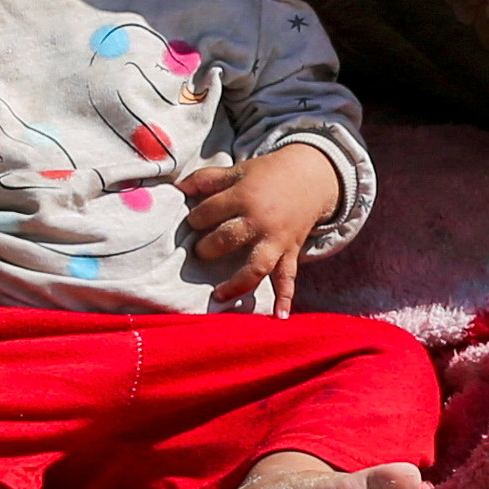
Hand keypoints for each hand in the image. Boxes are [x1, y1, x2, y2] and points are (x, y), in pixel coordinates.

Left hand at [182, 146, 347, 309]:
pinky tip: (279, 317)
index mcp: (243, 196)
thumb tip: (178, 187)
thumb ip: (207, 179)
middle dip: (207, 248)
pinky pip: (288, 277)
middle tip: (200, 251)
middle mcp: (259, 220)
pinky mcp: (290, 252)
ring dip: (236, 282)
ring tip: (217, 295)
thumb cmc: (267, 175)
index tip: (194, 222)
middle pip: (227, 239)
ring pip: (256, 265)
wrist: (310, 177)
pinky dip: (285, 298)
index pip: (208, 213)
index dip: (196, 218)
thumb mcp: (237, 170)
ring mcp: (276, 239)